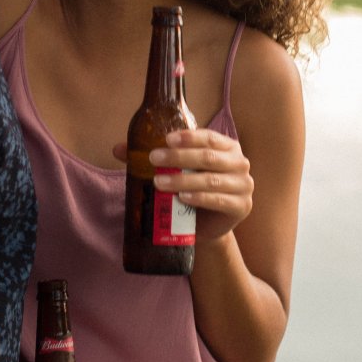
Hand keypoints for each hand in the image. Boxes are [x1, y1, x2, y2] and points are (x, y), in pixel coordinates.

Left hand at [125, 129, 254, 243]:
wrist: (207, 225)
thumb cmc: (192, 190)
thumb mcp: (177, 171)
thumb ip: (152, 158)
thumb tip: (118, 149)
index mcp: (226, 147)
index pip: (209, 137)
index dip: (188, 137)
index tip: (166, 139)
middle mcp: (239, 163)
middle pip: (208, 157)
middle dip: (179, 157)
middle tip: (154, 159)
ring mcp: (243, 185)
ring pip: (211, 179)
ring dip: (183, 179)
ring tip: (160, 182)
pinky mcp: (241, 206)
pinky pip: (219, 200)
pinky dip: (199, 198)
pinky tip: (182, 197)